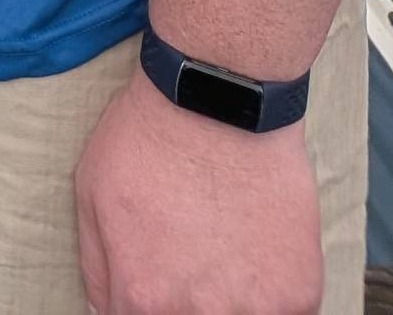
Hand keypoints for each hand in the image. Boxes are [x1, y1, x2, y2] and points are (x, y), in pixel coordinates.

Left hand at [75, 69, 321, 314]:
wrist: (217, 98)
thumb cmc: (150, 136)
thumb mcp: (93, 193)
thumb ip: (97, 268)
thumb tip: (104, 311)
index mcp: (144, 298)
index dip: (144, 303)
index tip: (155, 285)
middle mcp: (198, 314)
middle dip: (188, 303)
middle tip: (194, 262)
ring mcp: (255, 309)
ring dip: (233, 302)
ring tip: (225, 255)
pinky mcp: (299, 294)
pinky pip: (285, 314)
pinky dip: (272, 294)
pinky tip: (258, 251)